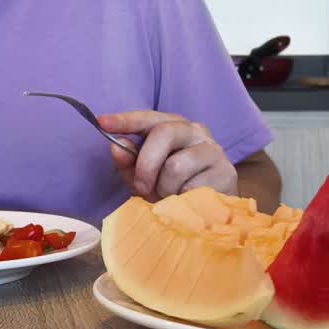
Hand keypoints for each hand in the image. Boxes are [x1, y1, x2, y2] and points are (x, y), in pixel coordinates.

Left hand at [97, 110, 236, 201]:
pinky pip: (192, 187)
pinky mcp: (226, 172)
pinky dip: (182, 200)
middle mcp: (195, 131)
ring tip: (170, 196)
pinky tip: (187, 201)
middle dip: (146, 165)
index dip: (125, 120)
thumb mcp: (143, 176)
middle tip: (141, 187)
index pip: (148, 118)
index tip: (102, 122)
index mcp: (174, 126)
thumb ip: (127, 162)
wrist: (208, 211)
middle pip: (164, 133)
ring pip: (176, 165)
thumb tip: (115, 146)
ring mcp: (213, 150)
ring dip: (165, 188)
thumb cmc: (171, 188)